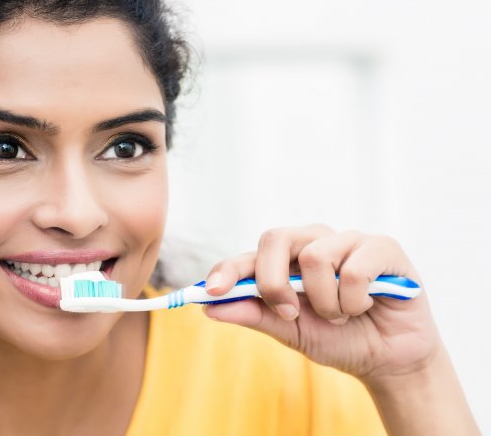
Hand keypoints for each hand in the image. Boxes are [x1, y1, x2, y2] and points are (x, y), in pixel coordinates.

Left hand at [203, 224, 440, 380]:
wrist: (389, 360)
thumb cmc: (338, 339)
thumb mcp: (290, 332)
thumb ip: (254, 315)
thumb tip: (209, 307)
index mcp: (287, 260)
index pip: (249, 256)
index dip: (227, 270)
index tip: (210, 292)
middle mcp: (314, 242)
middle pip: (274, 238)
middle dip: (274, 282)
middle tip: (290, 312)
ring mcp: (348, 240)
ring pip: (315, 257)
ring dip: (325, 303)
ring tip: (341, 314)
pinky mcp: (382, 247)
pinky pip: (353, 270)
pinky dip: (354, 300)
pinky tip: (367, 305)